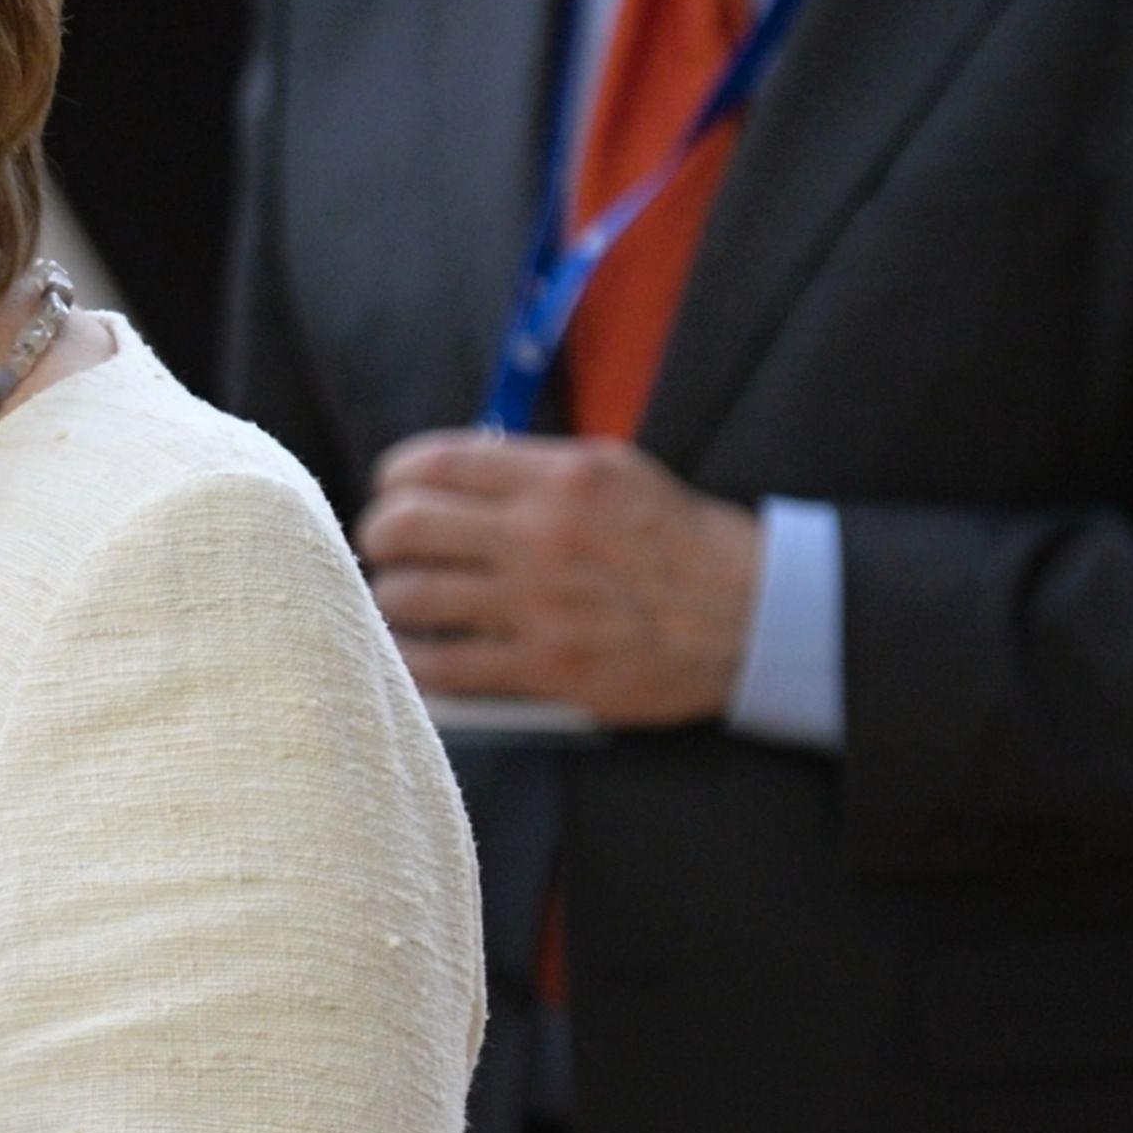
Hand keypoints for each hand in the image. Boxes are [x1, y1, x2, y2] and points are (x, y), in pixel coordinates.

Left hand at [355, 431, 760, 727]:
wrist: (755, 615)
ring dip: (393, 599)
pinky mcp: (549, 669)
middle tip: (385, 549)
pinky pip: (443, 669)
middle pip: (403, 526)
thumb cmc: (681, 540)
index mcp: (559, 478)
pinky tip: (417, 655)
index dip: (394, 479)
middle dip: (378, 536)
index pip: (434, 463)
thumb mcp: (616, 471)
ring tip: (405, 601)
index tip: (393, 492)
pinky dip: (414, 662)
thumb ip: (533, 468)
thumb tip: (451, 473)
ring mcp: (542, 606)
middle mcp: (542, 536)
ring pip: (409, 597)